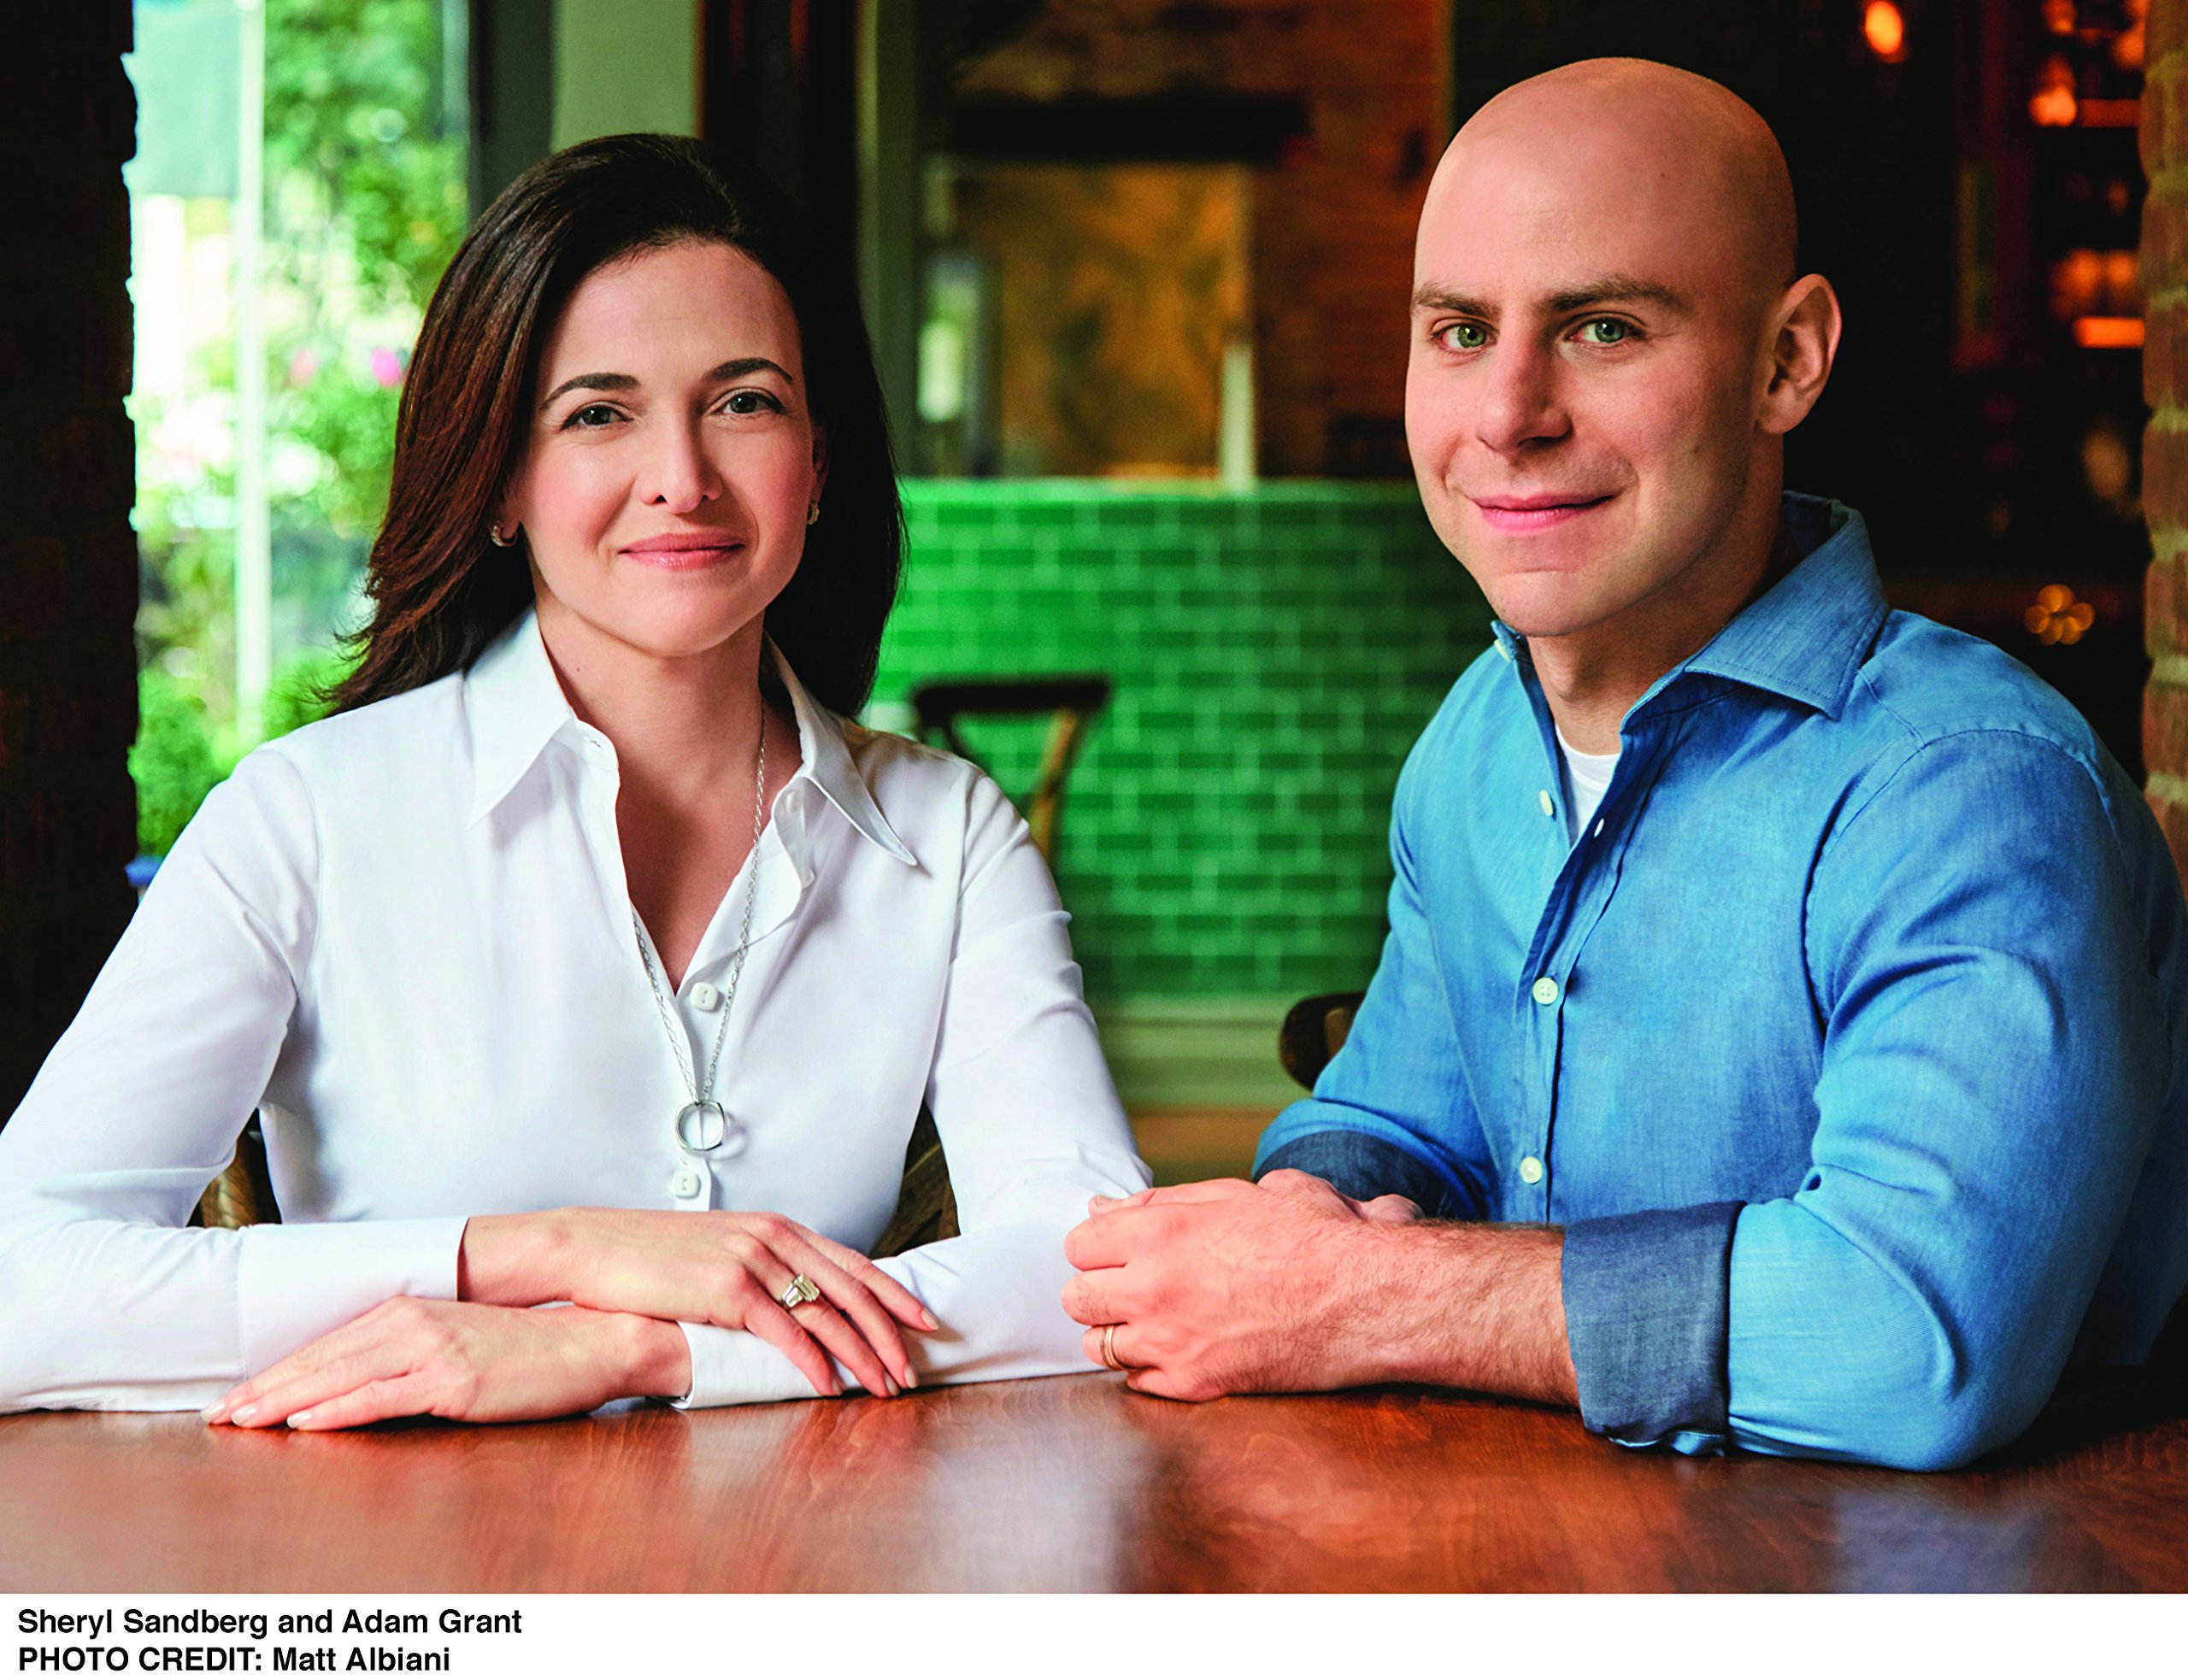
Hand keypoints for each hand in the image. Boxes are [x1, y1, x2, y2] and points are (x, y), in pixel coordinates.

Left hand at [202, 1298, 688, 1430]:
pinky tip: (304, 1423)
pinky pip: (380, 1397)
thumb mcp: (458, 1340)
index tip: (239, 1394)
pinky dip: (336, 1409)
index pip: (328, 1344)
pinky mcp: (452, 1380)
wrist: (590, 1339)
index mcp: (411, 1311)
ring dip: (284, 1399)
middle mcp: (413, 1323)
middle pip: (321, 1358)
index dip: (279, 1370)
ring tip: (242, 1419)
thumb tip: (362, 1378)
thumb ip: (408, 1353)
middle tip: (219, 1412)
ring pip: (339, 1375)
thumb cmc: (528, 1347)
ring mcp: (432, 1350)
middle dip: (264, 1387)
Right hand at [461, 1208, 937, 1399]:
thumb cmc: (654, 1257)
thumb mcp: (720, 1248)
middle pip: (851, 1290)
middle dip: (889, 1332)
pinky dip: (813, 1362)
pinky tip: (831, 1385)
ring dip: (861, 1354)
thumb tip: (794, 1295)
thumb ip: (762, 1265)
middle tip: (914, 1367)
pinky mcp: (728, 1288)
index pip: (852, 1262)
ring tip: (884, 1386)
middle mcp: (773, 1237)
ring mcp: (752, 1260)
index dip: (892, 1292)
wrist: (596, 1248)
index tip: (923, 1317)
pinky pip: (784, 1331)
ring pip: (826, 1314)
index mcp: (776, 1227)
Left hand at [1061, 1170, 1411, 1400]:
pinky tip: (1177, 1349)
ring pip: (1098, 1346)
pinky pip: (1135, 1383)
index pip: (1077, 1245)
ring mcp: (1171, 1342)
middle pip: (1076, 1298)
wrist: (1363, 1297)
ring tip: (1154, 1320)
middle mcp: (1154, 1288)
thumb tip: (1101, 1206)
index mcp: (1161, 1232)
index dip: (1098, 1246)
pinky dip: (1147, 1368)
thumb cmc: (1309, 1236)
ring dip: (1118, 1332)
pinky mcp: (1195, 1384)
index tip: (1121, 1250)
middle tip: (1132, 1285)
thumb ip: (1160, 1202)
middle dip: (1098, 1289)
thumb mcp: (1235, 1196)